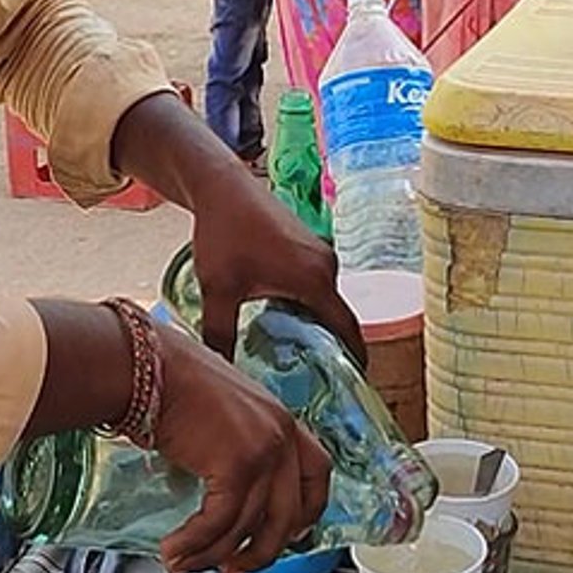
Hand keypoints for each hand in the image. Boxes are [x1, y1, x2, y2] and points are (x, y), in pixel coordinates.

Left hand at [108, 95, 362, 362]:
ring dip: (315, 324)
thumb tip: (219, 373)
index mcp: (315, 280)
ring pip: (325, 301)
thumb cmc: (223, 234)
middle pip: (337, 317)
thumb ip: (221, 334)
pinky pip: (317, 285)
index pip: (347, 330)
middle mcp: (327, 266)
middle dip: (330, 348)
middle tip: (317, 381)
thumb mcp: (219, 290)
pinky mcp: (309, 246)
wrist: (222, 187)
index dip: (354, 359)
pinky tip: (282, 320)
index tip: (353, 385)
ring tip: (297, 356)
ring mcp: (320, 253)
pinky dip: (307, 304)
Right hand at [154, 324, 332, 572]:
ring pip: (246, 526)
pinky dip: (193, 544)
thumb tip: (222, 486)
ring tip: (185, 563)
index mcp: (281, 419)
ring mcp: (263, 451)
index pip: (317, 475)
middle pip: (288, 515)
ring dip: (212, 554)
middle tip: (236, 568)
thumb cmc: (169, 380)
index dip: (307, 513)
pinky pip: (218, 523)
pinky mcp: (235, 466)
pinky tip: (174, 550)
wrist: (146, 366)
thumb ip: (235, 442)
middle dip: (260, 553)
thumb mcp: (221, 409)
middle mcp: (280, 435)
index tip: (293, 535)